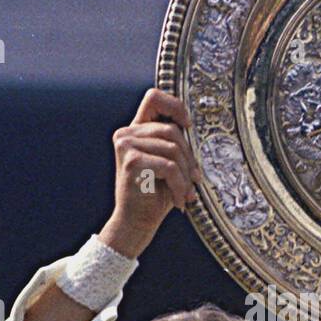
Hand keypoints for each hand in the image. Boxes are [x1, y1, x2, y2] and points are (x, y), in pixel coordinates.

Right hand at [108, 88, 200, 250]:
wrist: (135, 223)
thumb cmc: (155, 194)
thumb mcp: (167, 163)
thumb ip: (174, 143)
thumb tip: (195, 129)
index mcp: (134, 130)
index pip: (154, 97)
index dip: (175, 106)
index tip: (188, 125)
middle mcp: (126, 134)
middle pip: (172, 130)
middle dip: (189, 156)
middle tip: (194, 179)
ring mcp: (126, 146)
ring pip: (172, 149)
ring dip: (186, 174)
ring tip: (187, 192)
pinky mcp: (132, 161)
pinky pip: (169, 166)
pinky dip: (180, 184)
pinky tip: (180, 199)